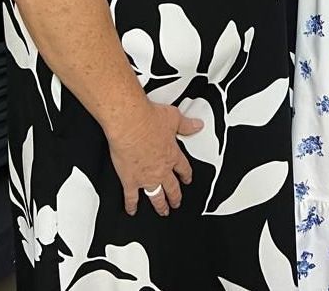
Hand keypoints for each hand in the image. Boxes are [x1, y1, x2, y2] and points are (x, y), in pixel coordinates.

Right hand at [107, 101, 201, 216]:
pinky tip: (132, 210)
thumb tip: (197, 125)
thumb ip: (186, 124)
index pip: (183, 168)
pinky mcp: (130, 180)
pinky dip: (132, 205)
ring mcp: (146, 177)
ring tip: (162, 211)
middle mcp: (161, 169)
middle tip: (176, 202)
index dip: (186, 174)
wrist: (130, 123)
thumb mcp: (174, 118)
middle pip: (172, 187)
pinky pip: (132, 197)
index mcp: (172, 154)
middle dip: (175, 196)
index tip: (187, 179)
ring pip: (156, 196)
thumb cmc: (149, 119)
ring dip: (160, 205)